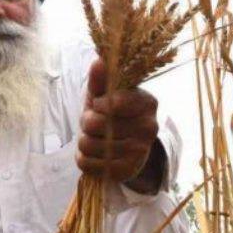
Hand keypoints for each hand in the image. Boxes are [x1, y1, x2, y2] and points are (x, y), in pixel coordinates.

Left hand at [77, 58, 162, 191]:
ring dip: (83, 140)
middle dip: (87, 122)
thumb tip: (99, 61)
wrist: (125, 146)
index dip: (99, 103)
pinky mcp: (125, 172)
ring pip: (88, 144)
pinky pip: (86, 164)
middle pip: (94, 123)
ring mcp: (139, 152)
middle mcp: (149, 128)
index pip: (114, 102)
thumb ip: (101, 78)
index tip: (99, 104)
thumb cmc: (112, 113)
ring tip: (94, 138)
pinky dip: (84, 158)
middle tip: (94, 123)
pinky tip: (95, 154)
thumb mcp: (106, 93)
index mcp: (148, 103)